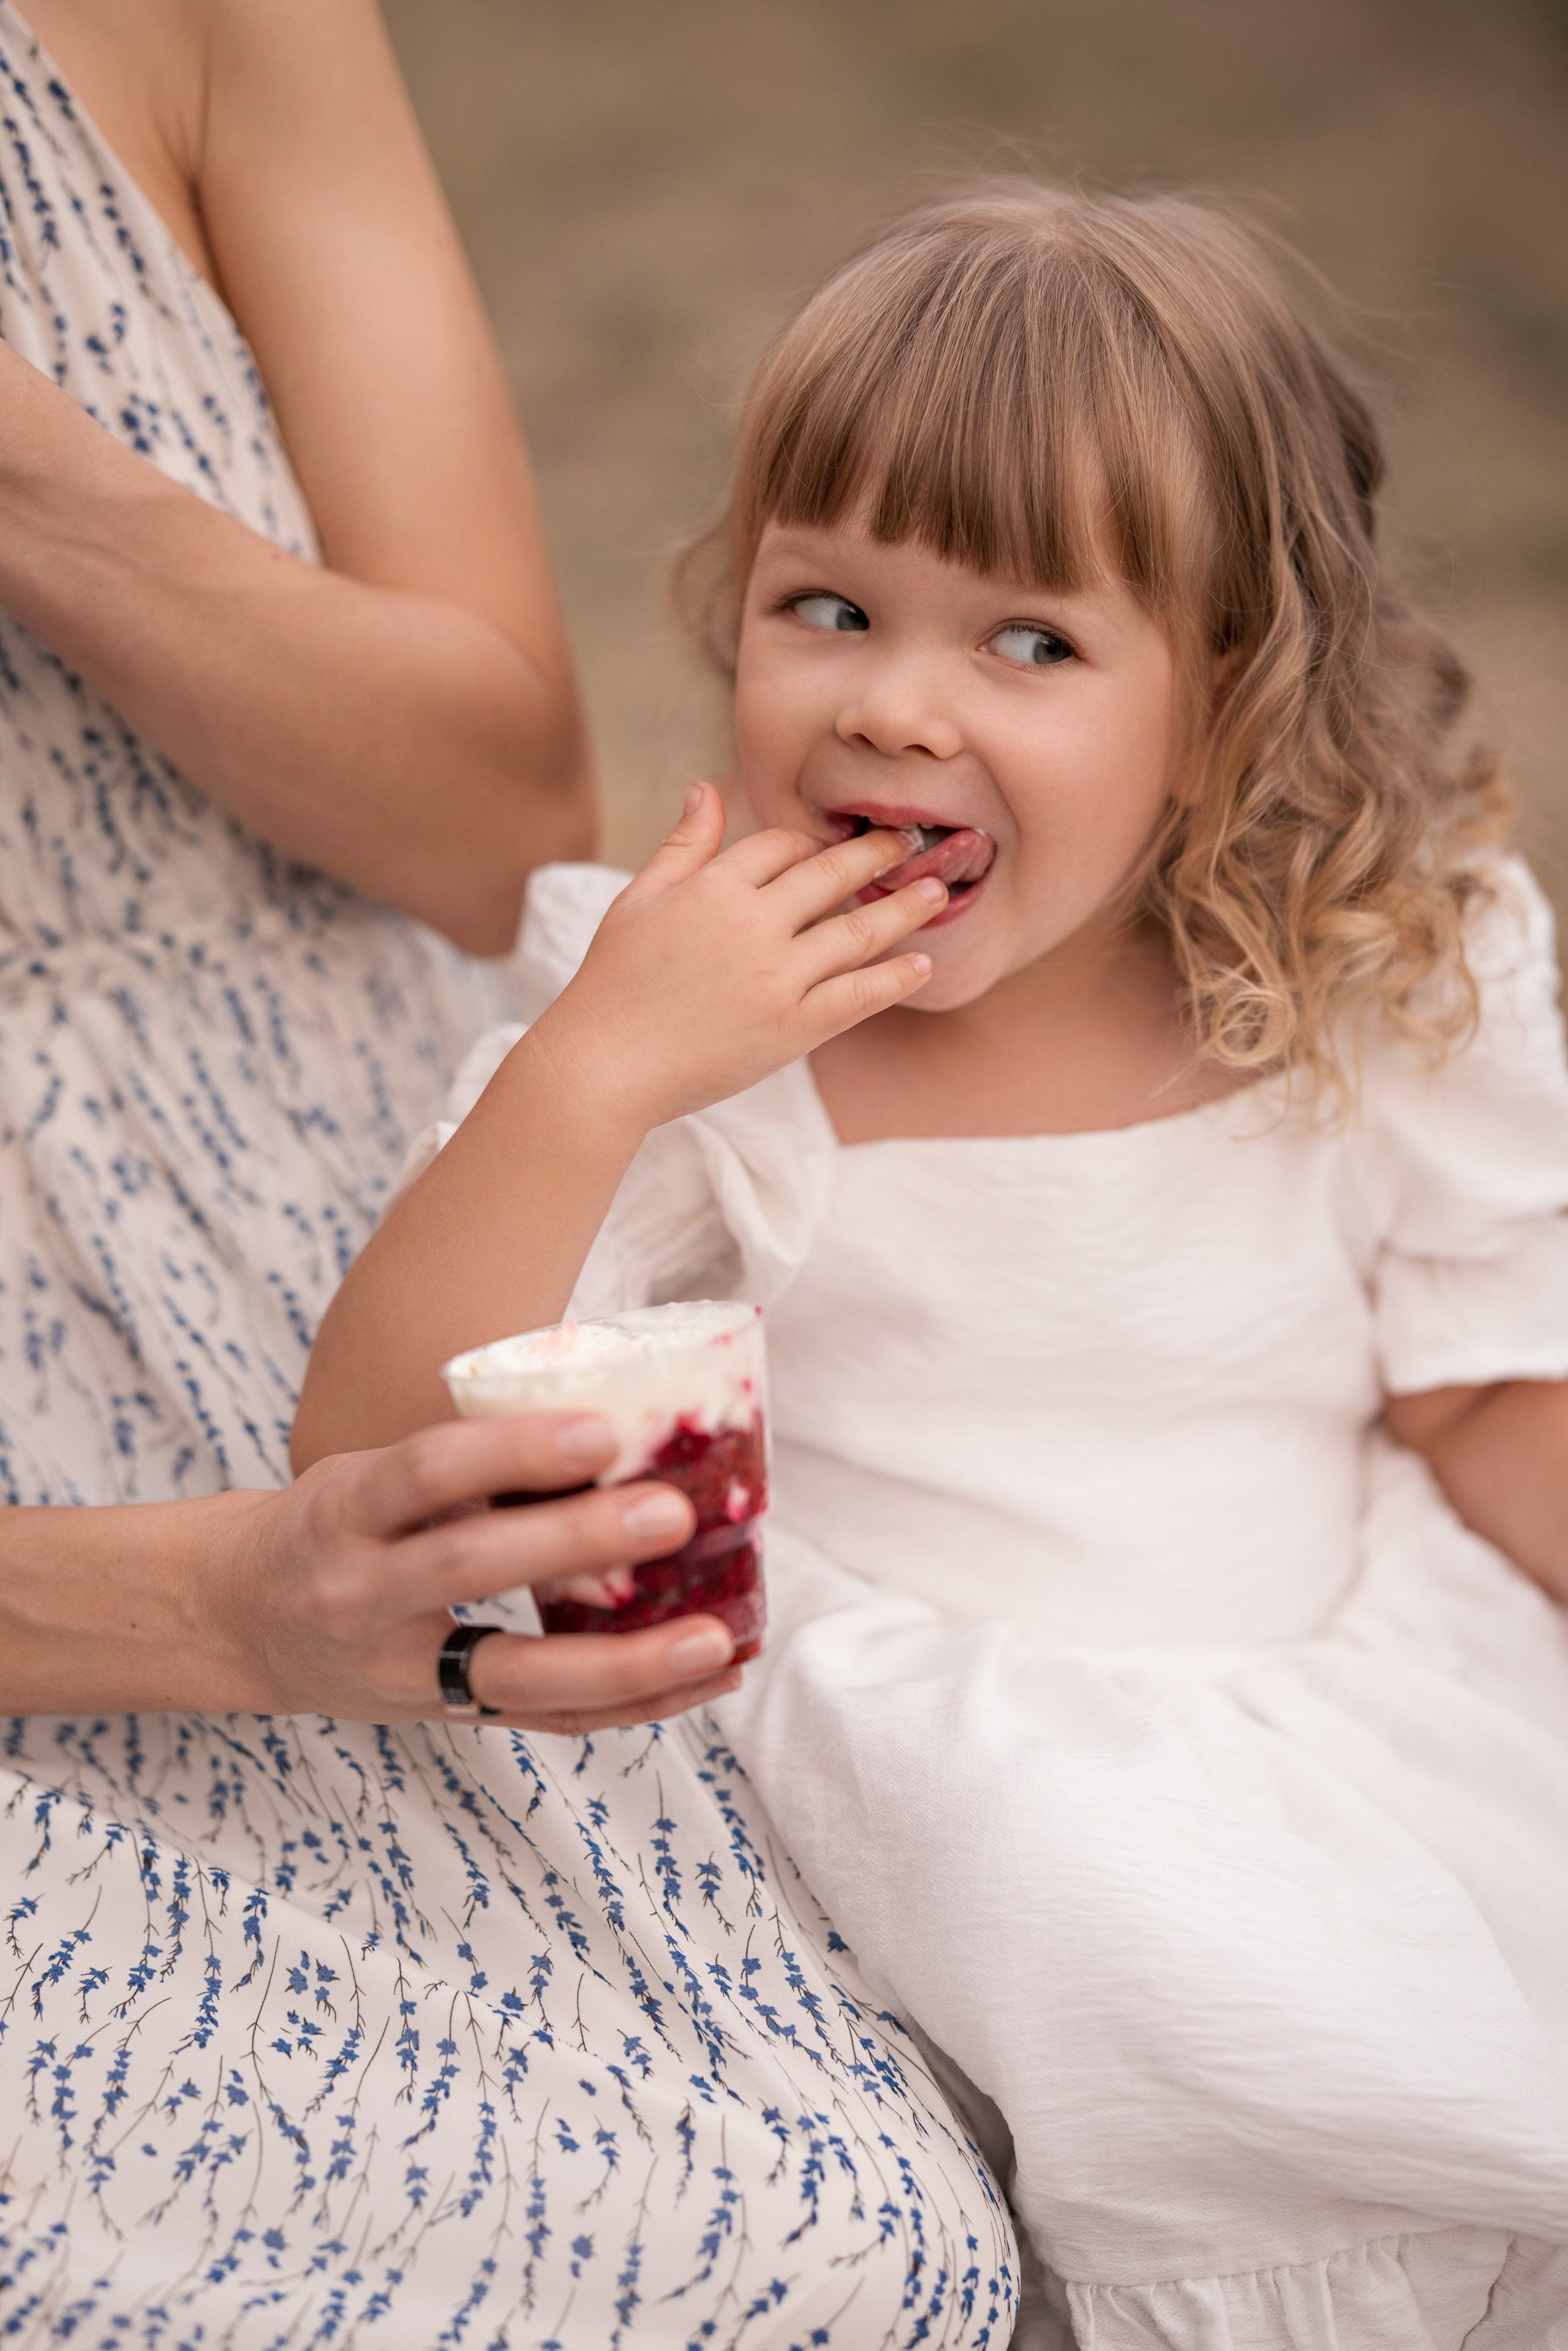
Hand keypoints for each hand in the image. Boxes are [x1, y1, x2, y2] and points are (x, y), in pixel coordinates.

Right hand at [219, 1413, 738, 1732]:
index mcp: (347, 1509)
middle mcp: (362, 1592)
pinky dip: (630, 1704)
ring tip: (715, 1640)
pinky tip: (701, 1681)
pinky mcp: (439, 1715)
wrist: (240, 1619)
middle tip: (672, 1514)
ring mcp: (397, 1667)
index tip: (600, 1430)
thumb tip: (613, 1425)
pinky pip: (542, 1718)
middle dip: (577, 1544)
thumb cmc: (334, 1523)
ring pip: (515, 1674)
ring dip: (626, 1661)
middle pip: (471, 1566)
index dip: (513, 1451)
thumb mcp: (367, 1474)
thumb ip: (462, 1464)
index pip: (426, 1470)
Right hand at [527, 779, 943, 1132]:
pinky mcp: (791, 1028)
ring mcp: (776, 978)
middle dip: (876, 856)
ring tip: (938, 891)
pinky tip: (924, 964)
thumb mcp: (640, 899)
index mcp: (715, 887)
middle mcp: (753, 925)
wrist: (606, 1064)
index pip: (780, 847)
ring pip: (856, 933)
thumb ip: (683, 845)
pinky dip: (895, 979)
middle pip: (830, 877)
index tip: (832, 845)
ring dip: (904, 908)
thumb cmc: (615, 980)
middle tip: (912, 842)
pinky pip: (857, 997)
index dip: (809, 842)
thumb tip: (706, 788)